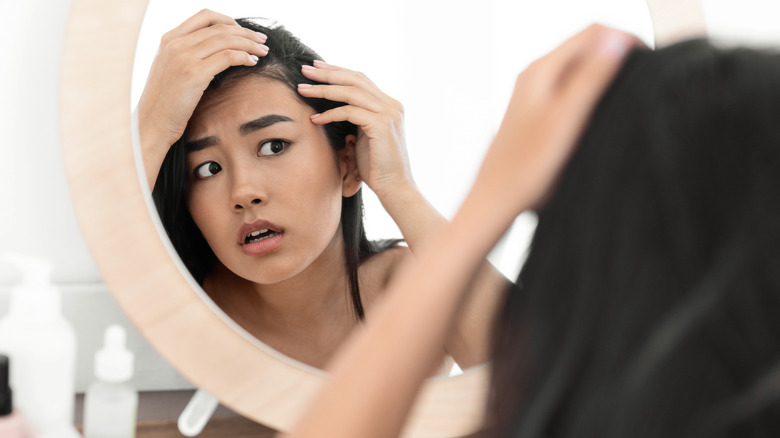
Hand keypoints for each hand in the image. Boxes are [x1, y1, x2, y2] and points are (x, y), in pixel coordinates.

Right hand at [138, 9, 268, 156]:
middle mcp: (175, 43)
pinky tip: (253, 63)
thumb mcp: (171, 71)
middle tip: (262, 40)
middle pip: (220, 27)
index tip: (243, 31)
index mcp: (169, 39)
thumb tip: (216, 52)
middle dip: (245, 32)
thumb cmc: (165, 104)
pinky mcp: (194, 73)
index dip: (228, 20)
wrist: (151, 124)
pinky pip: (227, 57)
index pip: (204, 16)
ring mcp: (184, 56)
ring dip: (249, 44)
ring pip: (226, 39)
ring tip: (263, 51)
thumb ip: (187, 56)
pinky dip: (244, 57)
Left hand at [297, 61, 412, 200]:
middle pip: (355, 79)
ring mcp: (389, 114)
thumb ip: (356, 119)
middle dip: (328, 73)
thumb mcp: (365, 137)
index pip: (360, 80)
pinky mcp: (382, 125)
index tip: (316, 68)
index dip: (337, 71)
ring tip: (302, 89)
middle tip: (305, 69)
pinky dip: (330, 114)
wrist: (395, 188)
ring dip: (324, 89)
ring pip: (350, 92)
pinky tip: (315, 119)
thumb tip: (335, 108)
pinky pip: (350, 112)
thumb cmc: (377, 168)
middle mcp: (391, 105)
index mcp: (389, 105)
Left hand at [466, 24, 640, 218]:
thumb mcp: (565, 119)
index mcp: (541, 70)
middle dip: (619, 56)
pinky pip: (575, 91)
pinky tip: (606, 116)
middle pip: (588, 48)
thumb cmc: (525, 168)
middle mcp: (537, 76)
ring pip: (583, 70)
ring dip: (608, 76)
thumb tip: (617, 41)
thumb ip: (590, 78)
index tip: (649, 63)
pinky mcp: (542, 114)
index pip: (593, 32)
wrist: (497, 200)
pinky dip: (595, 95)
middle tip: (645, 81)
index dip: (626, 40)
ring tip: (629, 98)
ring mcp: (538, 94)